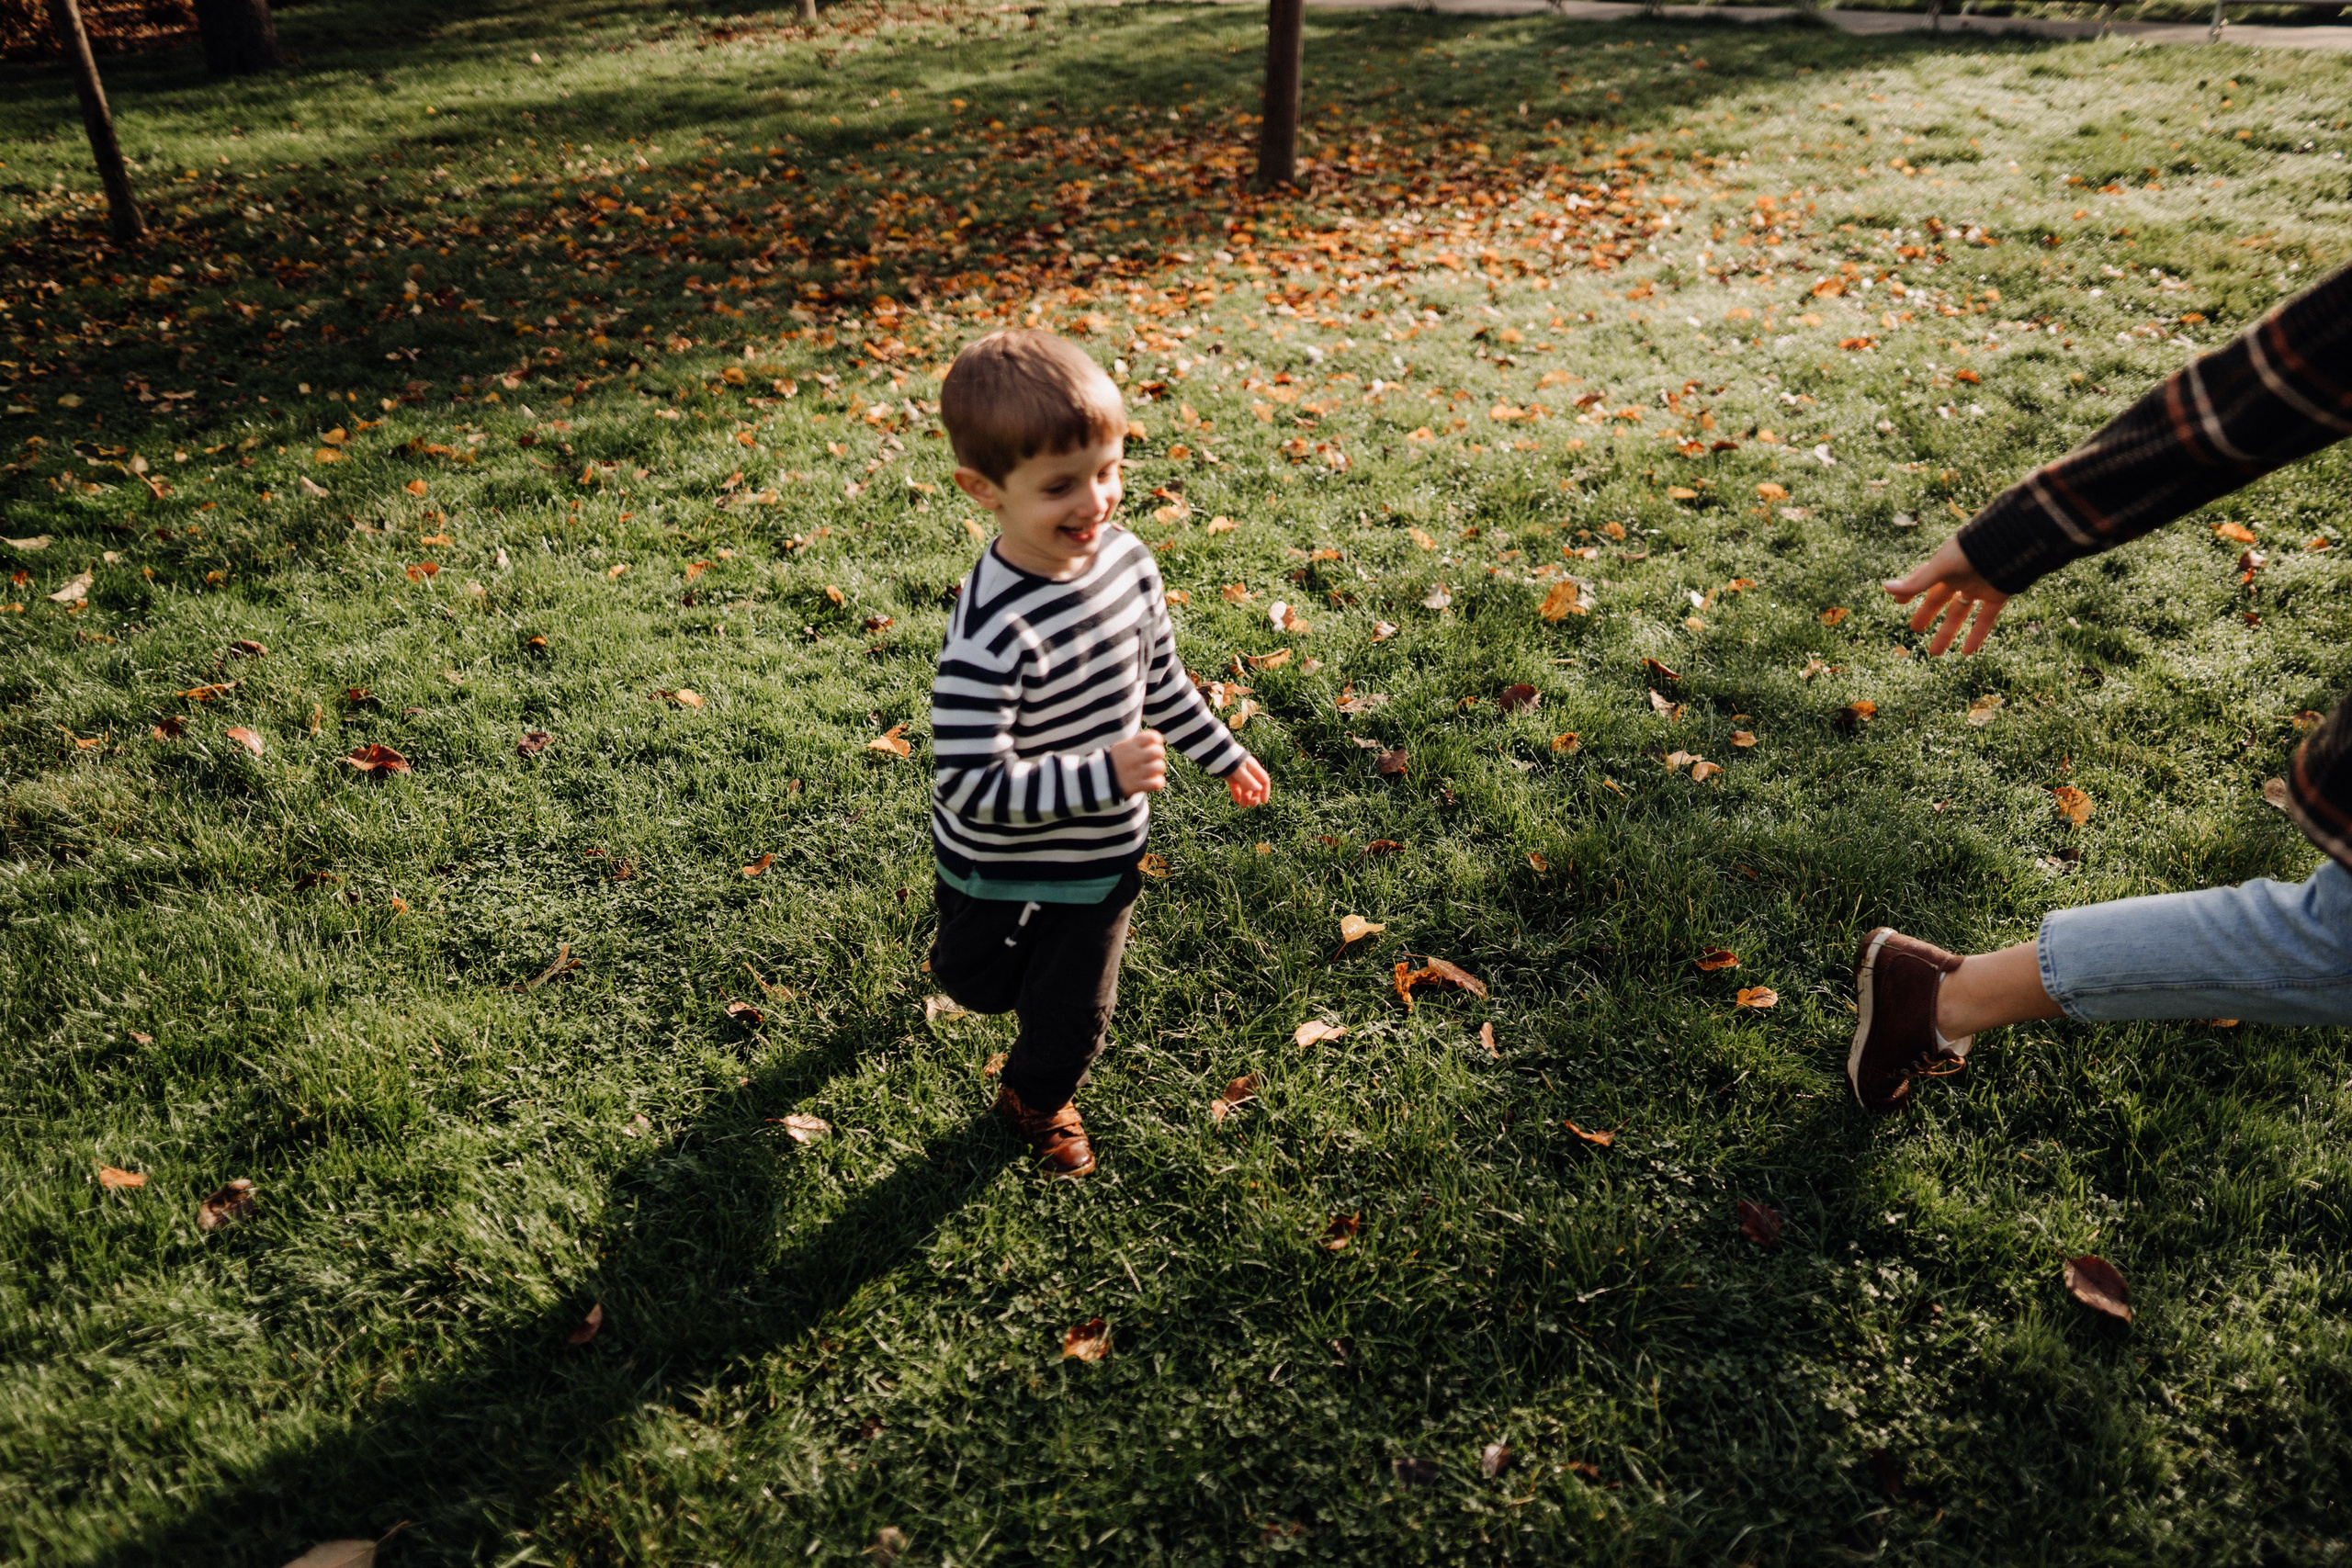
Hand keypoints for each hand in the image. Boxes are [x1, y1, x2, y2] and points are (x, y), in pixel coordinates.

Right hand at [1109, 729, 1167, 796]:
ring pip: (1160, 767)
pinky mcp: (1136, 786)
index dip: (1156, 741)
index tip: (1153, 745)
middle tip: (1152, 760)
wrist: (1095, 781)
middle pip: (1158, 751)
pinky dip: (1157, 782)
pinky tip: (1151, 782)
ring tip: (1151, 772)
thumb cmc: (1113, 763)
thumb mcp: (1120, 748)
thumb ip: (1136, 744)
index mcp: (1129, 745)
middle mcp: (1133, 757)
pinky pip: (1157, 783)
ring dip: (1158, 770)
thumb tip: (1156, 741)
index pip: (1152, 737)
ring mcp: (1135, 772)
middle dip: (1158, 755)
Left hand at [1226, 755, 1270, 807]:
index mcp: (1253, 768)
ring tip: (1242, 806)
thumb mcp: (1240, 771)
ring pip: (1245, 788)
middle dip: (1255, 797)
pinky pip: (1236, 787)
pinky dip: (1237, 794)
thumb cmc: (1230, 759)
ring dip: (1246, 797)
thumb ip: (1249, 780)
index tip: (1263, 802)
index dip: (1265, 791)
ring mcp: (1239, 775)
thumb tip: (1259, 789)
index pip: (1264, 781)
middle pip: (1255, 786)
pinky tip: (1236, 800)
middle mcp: (1248, 772)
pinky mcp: (1231, 777)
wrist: (1215, 753)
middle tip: (1251, 805)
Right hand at [1884, 533, 2009, 655]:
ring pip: (1959, 614)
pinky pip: (1985, 620)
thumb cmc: (1970, 552)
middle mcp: (1960, 577)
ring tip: (1935, 653)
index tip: (1898, 603)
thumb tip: (1885, 588)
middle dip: (1927, 614)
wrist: (2010, 544)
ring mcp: (1978, 587)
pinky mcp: (1997, 595)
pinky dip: (1976, 636)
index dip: (1909, 591)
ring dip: (1947, 633)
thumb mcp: (1940, 568)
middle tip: (1915, 629)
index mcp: (1944, 567)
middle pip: (1939, 600)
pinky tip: (1967, 653)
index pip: (1922, 581)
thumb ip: (1915, 583)